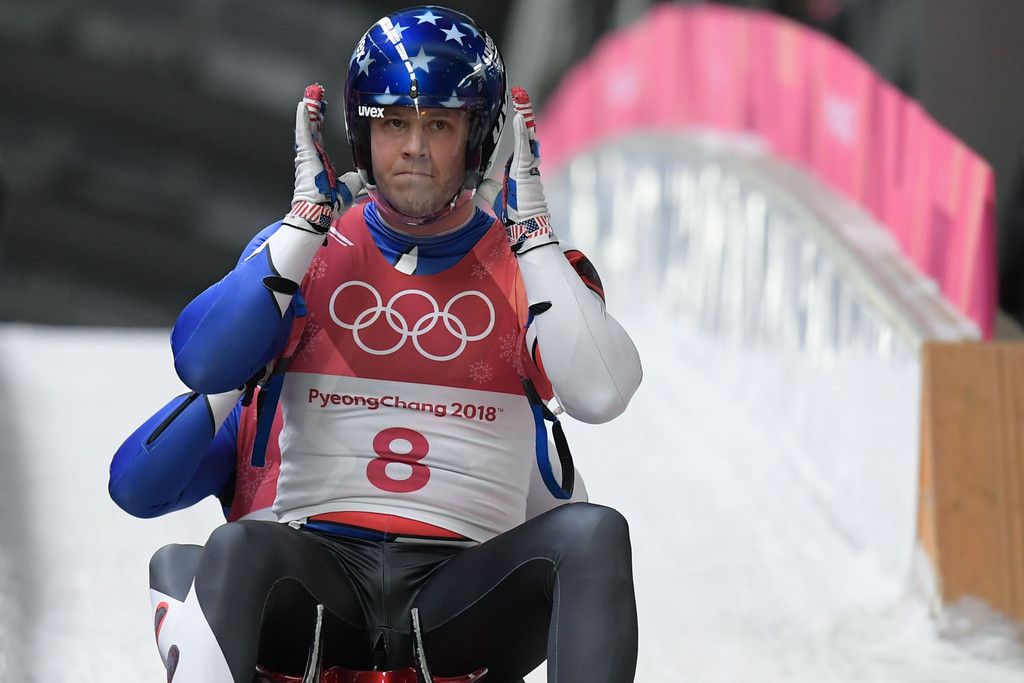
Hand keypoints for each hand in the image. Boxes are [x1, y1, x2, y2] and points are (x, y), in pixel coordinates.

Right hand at [282, 84, 362, 233]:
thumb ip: (355, 181)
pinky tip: (305, 105)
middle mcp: (311, 155)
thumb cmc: (329, 203)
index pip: (319, 136)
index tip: (323, 110)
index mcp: (319, 161)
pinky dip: (303, 118)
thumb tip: (364, 180)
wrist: (319, 211)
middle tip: (318, 94)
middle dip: (316, 109)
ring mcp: (307, 153)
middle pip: (313, 126)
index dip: (320, 122)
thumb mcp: (348, 188)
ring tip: (312, 93)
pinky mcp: (305, 153)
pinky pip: (304, 132)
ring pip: (308, 125)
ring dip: (311, 109)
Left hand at [499, 86, 557, 253]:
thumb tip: (482, 186)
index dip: (519, 124)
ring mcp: (530, 164)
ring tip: (520, 97)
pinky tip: (519, 117)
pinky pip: (524, 146)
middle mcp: (528, 162)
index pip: (521, 140)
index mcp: (522, 166)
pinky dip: (521, 131)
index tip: (516, 109)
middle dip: (524, 111)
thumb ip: (492, 187)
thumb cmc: (514, 211)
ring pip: (527, 134)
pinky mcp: (528, 169)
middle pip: (526, 131)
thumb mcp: (499, 195)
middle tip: (520, 93)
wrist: (526, 222)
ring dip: (524, 115)